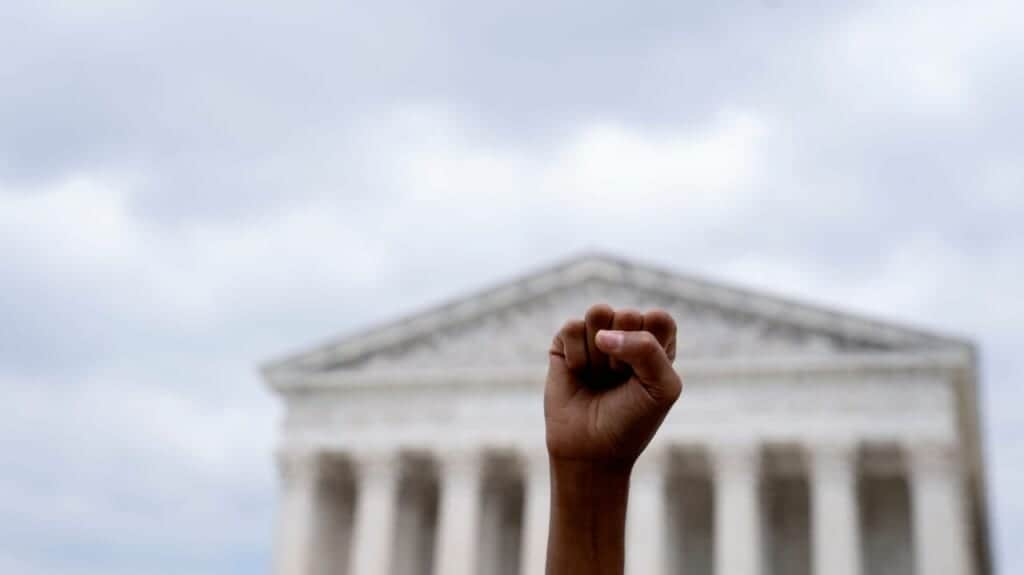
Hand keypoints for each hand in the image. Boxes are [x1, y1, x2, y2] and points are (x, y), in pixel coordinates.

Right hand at [544, 304, 681, 468]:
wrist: (592, 451)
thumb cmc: (632, 420)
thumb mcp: (661, 388)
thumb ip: (647, 349)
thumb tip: (601, 335)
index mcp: (657, 341)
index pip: (659, 318)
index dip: (650, 349)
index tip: (644, 379)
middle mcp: (627, 333)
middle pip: (628, 315)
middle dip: (623, 355)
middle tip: (619, 380)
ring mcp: (595, 335)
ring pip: (598, 313)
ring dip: (599, 353)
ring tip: (599, 376)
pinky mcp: (565, 342)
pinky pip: (571, 327)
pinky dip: (576, 356)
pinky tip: (578, 374)